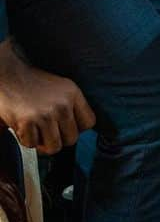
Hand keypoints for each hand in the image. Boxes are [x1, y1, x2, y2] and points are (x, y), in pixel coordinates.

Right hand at [0, 39, 94, 153]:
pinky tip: (24, 127)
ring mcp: (45, 114)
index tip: (67, 127)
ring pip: (54, 147)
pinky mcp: (27, 122)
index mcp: (73, 94)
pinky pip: (32, 144)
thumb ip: (73, 106)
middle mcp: (62, 104)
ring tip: (36, 131)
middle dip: (59, 139)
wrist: (8, 75)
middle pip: (72, 139)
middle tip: (47, 132)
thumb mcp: (61, 88)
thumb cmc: (33, 83)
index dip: (77, 128)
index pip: (89, 122)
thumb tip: (80, 128)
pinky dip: (26, 139)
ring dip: (42, 143)